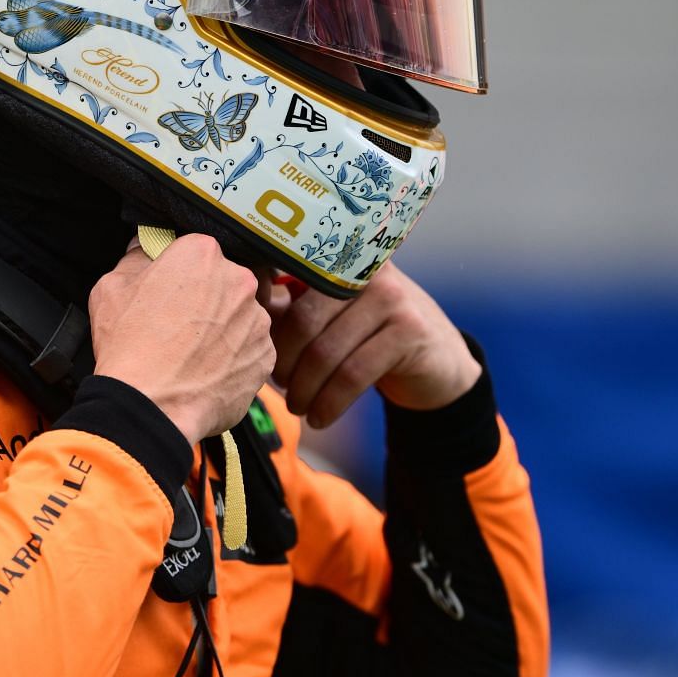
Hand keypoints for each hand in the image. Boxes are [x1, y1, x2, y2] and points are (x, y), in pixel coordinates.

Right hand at [89, 235, 274, 442]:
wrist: (151, 406)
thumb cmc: (129, 347)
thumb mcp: (111, 288)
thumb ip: (136, 258)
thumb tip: (147, 248)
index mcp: (202, 254)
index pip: (196, 251)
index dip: (180, 272)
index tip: (170, 290)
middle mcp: (238, 280)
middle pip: (224, 281)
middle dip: (207, 298)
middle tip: (180, 325)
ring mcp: (257, 320)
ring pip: (241, 316)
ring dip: (223, 329)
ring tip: (192, 354)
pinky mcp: (265, 356)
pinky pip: (251, 350)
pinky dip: (234, 359)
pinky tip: (207, 371)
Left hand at [263, 261, 479, 429]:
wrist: (437, 360)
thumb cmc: (370, 336)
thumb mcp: (332, 317)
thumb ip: (290, 309)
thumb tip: (240, 314)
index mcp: (339, 258)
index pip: (285, 282)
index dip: (264, 319)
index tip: (255, 351)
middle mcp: (365, 269)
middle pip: (303, 322)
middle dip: (284, 364)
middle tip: (280, 388)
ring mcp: (391, 297)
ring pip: (327, 352)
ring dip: (305, 390)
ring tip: (298, 407)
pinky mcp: (409, 331)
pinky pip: (354, 374)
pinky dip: (330, 403)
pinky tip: (320, 418)